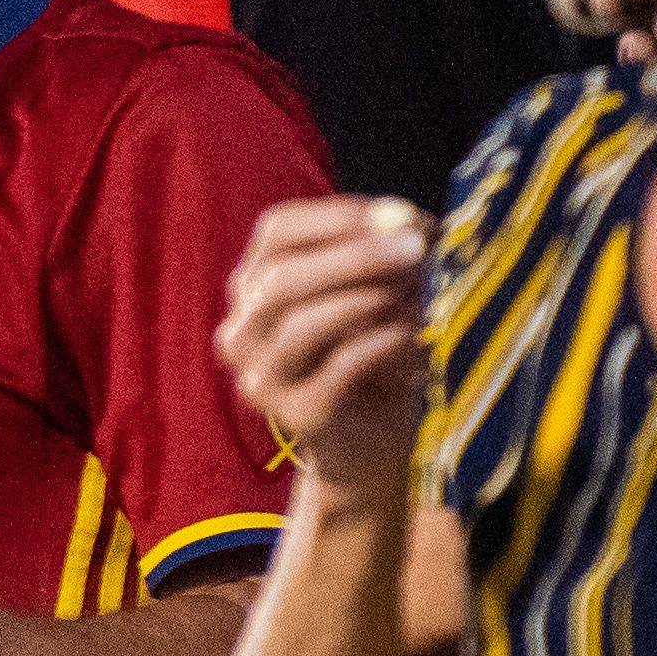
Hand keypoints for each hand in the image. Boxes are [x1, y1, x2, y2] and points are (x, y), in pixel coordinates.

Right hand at [216, 194, 430, 500]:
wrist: (370, 440)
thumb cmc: (371, 354)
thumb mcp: (379, 293)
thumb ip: (388, 256)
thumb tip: (408, 221)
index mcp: (254, 287)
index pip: (276, 232)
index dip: (336, 216)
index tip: (396, 215)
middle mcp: (242, 330)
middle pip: (282, 277)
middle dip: (355, 257)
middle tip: (414, 249)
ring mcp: (261, 377)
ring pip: (301, 324)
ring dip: (366, 300)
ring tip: (413, 296)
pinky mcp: (296, 415)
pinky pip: (338, 367)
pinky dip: (381, 342)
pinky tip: (410, 337)